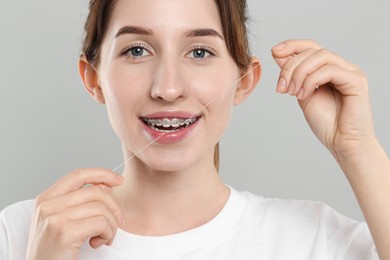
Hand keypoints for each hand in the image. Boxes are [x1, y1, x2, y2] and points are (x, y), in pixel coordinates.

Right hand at [26, 168, 124, 259]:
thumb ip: (80, 201)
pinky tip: (98, 243)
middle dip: (114, 208)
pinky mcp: (65, 232)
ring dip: (111, 225)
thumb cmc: (54, 251)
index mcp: (46, 198)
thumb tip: (105, 184)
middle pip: (96, 192)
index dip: (102, 174)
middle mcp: (48, 205)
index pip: (79, 174)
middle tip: (117, 223)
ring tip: (104, 237)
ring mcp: (55, 217)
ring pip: (102, 208)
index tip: (119, 180)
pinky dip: (108, 233)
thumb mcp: (62, 220)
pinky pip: (102, 223)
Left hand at [271, 39, 376, 157]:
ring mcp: (350, 72)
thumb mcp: (302, 94)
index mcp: (328, 68)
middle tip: (281, 87)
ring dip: (299, 73)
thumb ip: (294, 76)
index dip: (291, 46)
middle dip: (290, 66)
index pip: (310, 47)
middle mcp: (341, 67)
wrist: (343, 143)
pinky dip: (311, 81)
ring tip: (292, 92)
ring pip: (320, 56)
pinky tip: (304, 95)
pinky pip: (329, 70)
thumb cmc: (326, 123)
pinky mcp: (356, 81)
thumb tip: (278, 55)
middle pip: (312, 50)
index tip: (273, 52)